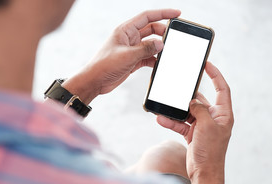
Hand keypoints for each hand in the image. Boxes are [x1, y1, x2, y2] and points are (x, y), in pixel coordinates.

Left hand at [63, 9, 180, 103]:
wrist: (95, 81)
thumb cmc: (104, 65)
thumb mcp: (127, 55)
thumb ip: (146, 49)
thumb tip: (161, 43)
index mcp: (125, 30)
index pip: (147, 16)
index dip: (163, 13)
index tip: (176, 13)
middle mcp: (129, 38)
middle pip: (151, 29)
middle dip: (163, 32)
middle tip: (174, 37)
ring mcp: (131, 49)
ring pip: (150, 44)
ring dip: (159, 48)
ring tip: (168, 52)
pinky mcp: (133, 61)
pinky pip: (148, 57)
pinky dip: (154, 60)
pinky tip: (160, 64)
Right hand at [157, 62, 232, 180]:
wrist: (204, 173)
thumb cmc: (211, 151)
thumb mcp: (206, 126)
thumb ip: (199, 110)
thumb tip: (192, 101)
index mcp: (223, 114)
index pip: (222, 89)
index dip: (215, 75)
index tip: (207, 65)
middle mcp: (213, 118)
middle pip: (200, 100)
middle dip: (187, 97)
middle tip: (177, 89)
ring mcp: (202, 126)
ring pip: (188, 112)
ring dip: (176, 111)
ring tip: (164, 108)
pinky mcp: (193, 134)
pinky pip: (181, 124)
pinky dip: (172, 122)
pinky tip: (161, 120)